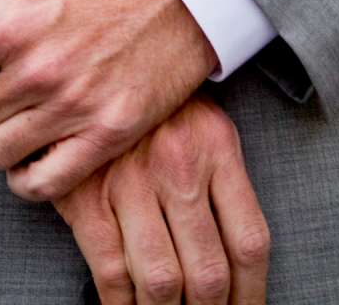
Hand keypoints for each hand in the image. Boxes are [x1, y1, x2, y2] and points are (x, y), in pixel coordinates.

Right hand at [55, 96, 270, 304]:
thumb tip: (239, 265)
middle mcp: (178, 165)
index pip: (248, 242)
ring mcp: (130, 182)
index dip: (251, 294)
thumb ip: (225, 185)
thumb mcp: (206, 126)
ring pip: (161, 281)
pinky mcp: (87, 196)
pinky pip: (111, 272)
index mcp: (217, 146)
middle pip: (208, 273)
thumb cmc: (158, 104)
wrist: (94, 58)